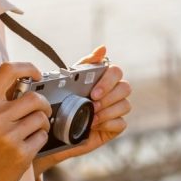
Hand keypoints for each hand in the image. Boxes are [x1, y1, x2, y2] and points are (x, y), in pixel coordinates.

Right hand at [0, 62, 51, 180]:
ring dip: (43, 123)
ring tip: (32, 131)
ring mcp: (8, 137)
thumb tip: (24, 81)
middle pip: (34, 98)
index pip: (7, 71)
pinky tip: (28, 145)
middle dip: (44, 104)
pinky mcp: (21, 153)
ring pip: (42, 117)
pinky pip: (43, 136)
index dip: (27, 67)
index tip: (36, 73)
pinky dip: (40, 139)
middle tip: (41, 110)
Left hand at [32, 45, 131, 172]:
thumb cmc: (64, 104)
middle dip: (108, 98)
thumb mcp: (70, 82)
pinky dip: (108, 124)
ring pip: (125, 105)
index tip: (93, 93)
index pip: (116, 72)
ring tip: (91, 118)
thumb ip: (86, 64)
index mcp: (104, 79)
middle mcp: (113, 92)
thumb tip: (103, 48)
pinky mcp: (116, 126)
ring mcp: (116, 109)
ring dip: (107, 112)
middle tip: (93, 105)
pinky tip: (95, 126)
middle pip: (125, 88)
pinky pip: (121, 123)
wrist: (55, 132)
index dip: (108, 81)